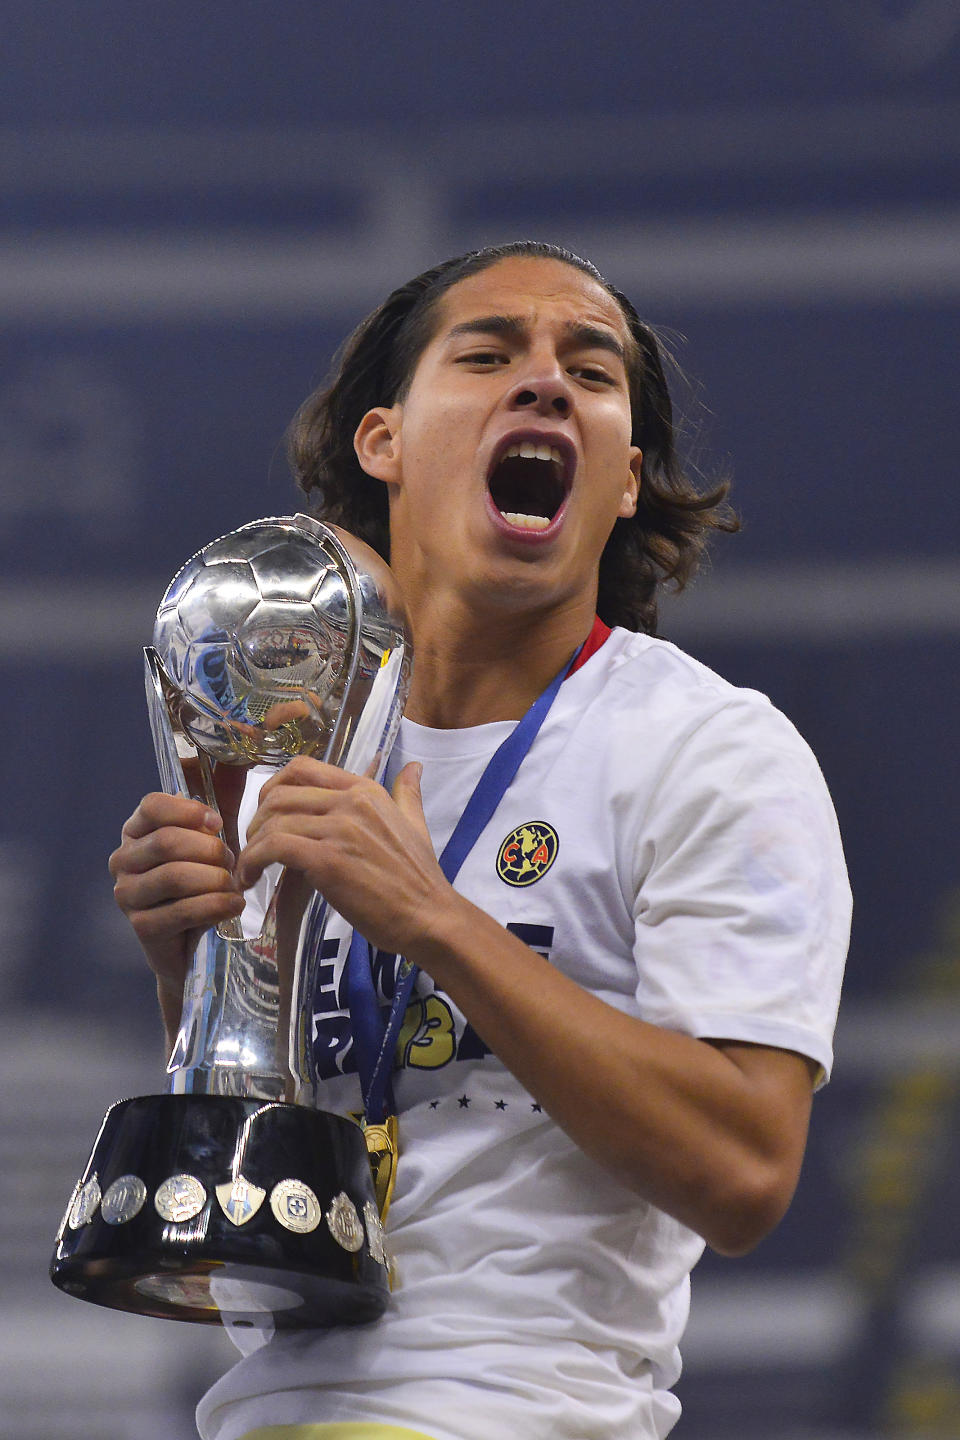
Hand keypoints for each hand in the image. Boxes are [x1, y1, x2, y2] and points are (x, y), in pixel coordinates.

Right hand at [109, 789, 245, 1004]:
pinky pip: (184, 910)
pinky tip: (234, 905)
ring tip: (234, 885)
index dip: (190, 811)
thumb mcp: (216, 831)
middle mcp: (123, 859)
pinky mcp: (141, 927)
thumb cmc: (205, 878)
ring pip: (175, 875)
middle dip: (211, 851)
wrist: (195, 942)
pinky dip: (217, 905)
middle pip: (168, 841)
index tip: (218, 823)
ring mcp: (127, 894)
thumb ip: (224, 789)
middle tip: (232, 862)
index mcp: (137, 829)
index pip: (153, 805)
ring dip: (216, 879)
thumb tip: (238, 743)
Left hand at [237, 756, 452, 956]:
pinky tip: (251, 879)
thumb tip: (414, 768)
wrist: (430, 916)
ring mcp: (339, 829)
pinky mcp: (327, 860)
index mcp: (366, 790)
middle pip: (279, 794)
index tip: (266, 814)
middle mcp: (350, 801)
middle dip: (257, 820)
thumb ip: (407, 794)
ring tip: (250, 869)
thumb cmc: (420, 878)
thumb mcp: (415, 824)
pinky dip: (253, 862)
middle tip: (255, 846)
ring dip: (251, 845)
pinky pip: (273, 848)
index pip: (303, 768)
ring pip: (272, 821)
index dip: (273, 787)